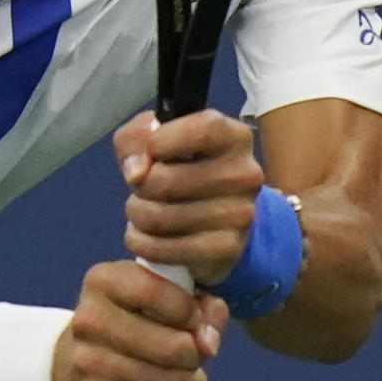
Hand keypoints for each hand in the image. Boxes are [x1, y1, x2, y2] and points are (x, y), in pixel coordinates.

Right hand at [51, 260, 227, 380]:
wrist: (75, 360)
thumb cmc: (132, 321)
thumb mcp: (161, 298)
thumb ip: (200, 306)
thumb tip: (210, 339)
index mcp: (103, 281)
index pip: (152, 290)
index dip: (188, 310)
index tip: (197, 321)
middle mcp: (88, 317)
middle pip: (169, 346)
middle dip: (196, 356)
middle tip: (199, 357)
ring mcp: (84, 359)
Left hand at [113, 109, 263, 286]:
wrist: (217, 216)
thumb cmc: (183, 165)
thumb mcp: (157, 137)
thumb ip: (137, 139)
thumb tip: (136, 172)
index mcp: (234, 137)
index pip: (202, 131)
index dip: (162, 141)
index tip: (149, 150)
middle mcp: (245, 174)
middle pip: (167, 180)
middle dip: (140, 186)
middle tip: (141, 188)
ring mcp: (240, 214)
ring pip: (160, 217)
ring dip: (136, 214)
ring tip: (141, 210)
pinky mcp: (226, 249)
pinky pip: (165, 249)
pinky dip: (141, 242)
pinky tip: (143, 235)